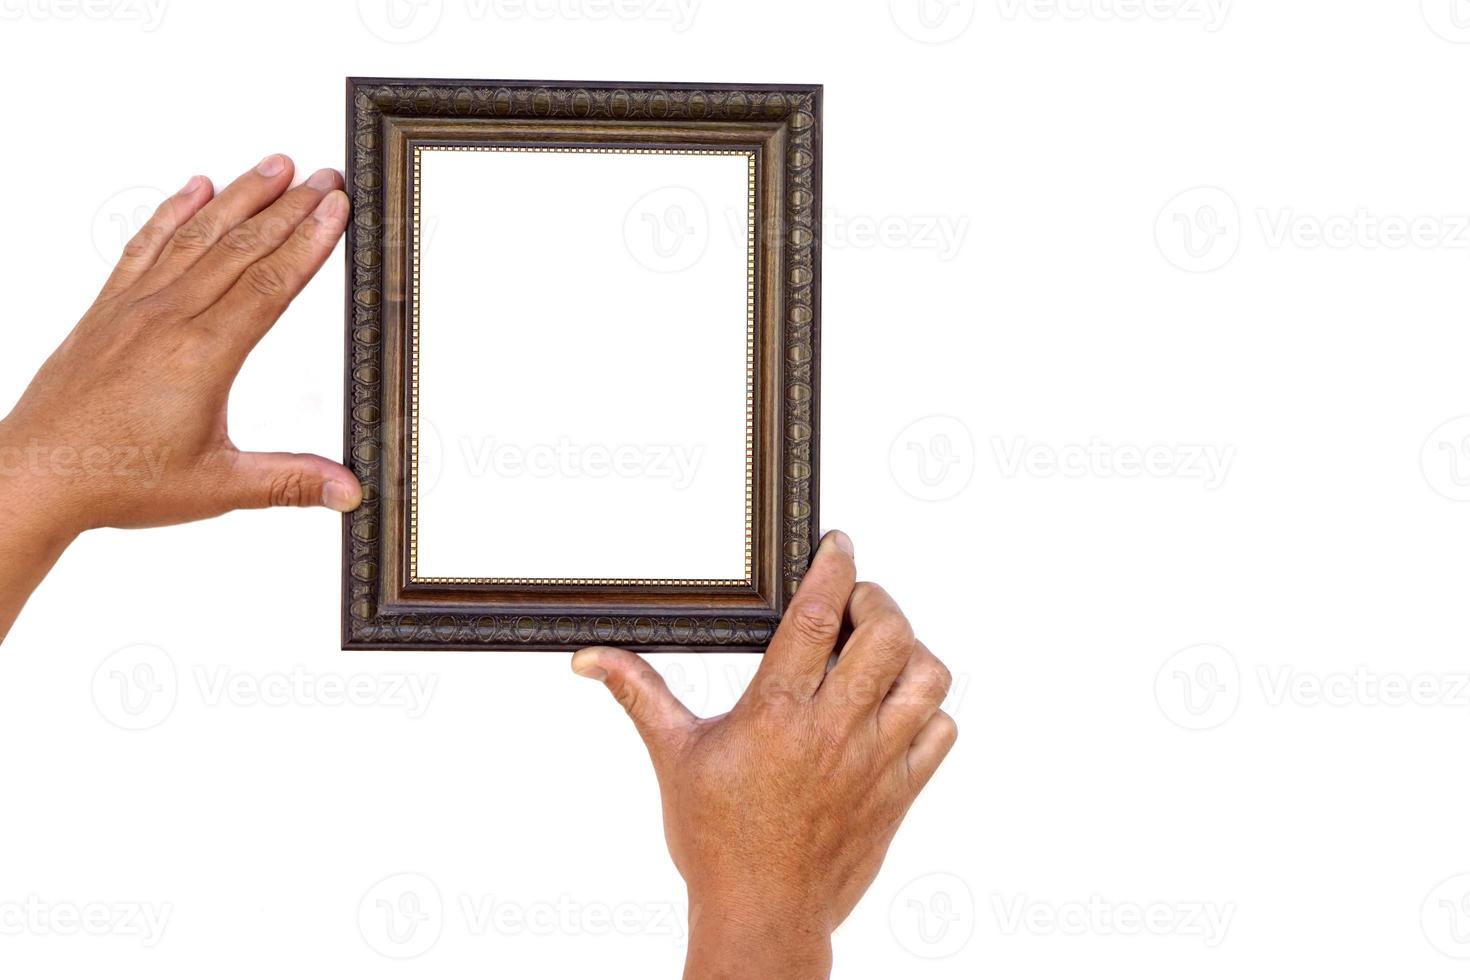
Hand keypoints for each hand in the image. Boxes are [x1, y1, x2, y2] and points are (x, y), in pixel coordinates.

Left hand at [0, 154, 358, 638]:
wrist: (37, 475)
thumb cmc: (117, 479)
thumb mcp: (217, 488)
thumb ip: (289, 482)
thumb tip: (349, 490)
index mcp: (202, 356)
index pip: (270, 285)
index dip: (309, 242)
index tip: (336, 209)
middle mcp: (168, 319)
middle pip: (241, 248)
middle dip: (289, 207)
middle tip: (324, 176)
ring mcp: (135, 308)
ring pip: (197, 236)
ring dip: (239, 196)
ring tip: (274, 165)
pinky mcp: (107, 310)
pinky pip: (146, 246)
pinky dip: (172, 212)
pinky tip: (194, 188)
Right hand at [570, 531, 957, 978]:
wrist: (763, 917)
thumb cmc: (716, 841)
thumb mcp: (672, 757)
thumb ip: (639, 694)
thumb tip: (590, 659)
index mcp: (775, 714)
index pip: (816, 617)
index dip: (834, 568)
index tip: (838, 544)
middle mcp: (833, 731)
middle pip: (887, 634)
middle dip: (877, 601)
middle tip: (855, 604)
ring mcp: (875, 762)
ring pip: (926, 677)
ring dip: (909, 651)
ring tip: (880, 653)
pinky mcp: (901, 792)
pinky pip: (941, 731)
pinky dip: (928, 708)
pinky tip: (896, 708)